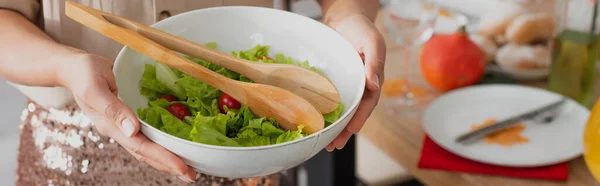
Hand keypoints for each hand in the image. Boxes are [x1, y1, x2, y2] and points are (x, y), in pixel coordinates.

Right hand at [57, 53, 196, 182]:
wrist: (72, 68)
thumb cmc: (82, 73)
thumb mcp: (94, 87)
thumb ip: (113, 109)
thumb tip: (133, 130)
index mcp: (111, 127)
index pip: (142, 147)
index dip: (164, 158)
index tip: (183, 167)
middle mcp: (119, 130)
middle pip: (147, 154)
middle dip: (170, 165)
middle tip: (193, 175)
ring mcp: (122, 126)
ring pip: (148, 148)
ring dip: (167, 159)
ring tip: (187, 167)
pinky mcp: (127, 118)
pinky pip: (147, 136)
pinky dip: (161, 144)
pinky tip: (173, 146)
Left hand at [325, 14, 385, 150]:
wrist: (345, 17)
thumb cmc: (361, 27)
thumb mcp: (372, 42)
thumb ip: (374, 62)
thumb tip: (375, 85)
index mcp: (373, 78)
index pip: (368, 103)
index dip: (360, 118)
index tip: (351, 130)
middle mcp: (361, 85)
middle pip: (355, 112)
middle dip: (345, 130)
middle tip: (334, 145)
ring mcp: (348, 85)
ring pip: (342, 110)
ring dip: (335, 127)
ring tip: (325, 143)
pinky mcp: (335, 82)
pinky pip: (330, 100)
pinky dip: (325, 112)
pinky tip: (316, 122)